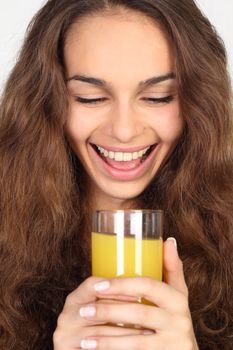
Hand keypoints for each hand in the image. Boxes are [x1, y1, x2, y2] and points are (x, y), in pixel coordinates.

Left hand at [53, 238, 198, 349]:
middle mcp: (180, 320)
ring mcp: (174, 342)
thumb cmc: (175, 318)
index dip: (122, 284)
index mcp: (178, 299)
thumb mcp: (177, 294)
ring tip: (84, 339)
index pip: (148, 285)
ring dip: (106, 339)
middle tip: (83, 311)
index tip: (97, 286)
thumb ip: (172, 269)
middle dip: (109, 311)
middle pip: (140, 311)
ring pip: (135, 340)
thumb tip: (168, 240)